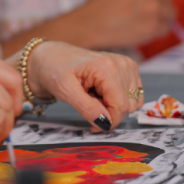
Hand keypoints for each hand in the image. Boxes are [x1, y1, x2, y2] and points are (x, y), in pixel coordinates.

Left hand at [22, 41, 142, 132]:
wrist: (50, 57)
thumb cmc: (55, 70)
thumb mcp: (65, 91)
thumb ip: (87, 108)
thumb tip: (105, 123)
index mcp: (107, 66)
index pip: (121, 105)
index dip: (108, 122)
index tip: (92, 126)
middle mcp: (120, 63)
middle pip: (127, 105)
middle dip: (108, 112)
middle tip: (87, 102)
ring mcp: (125, 64)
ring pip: (132, 102)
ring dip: (112, 105)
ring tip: (93, 94)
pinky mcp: (127, 68)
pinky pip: (133, 95)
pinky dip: (117, 99)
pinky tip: (101, 91)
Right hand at [64, 0, 174, 49]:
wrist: (90, 23)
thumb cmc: (101, 2)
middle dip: (158, 4)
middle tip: (140, 12)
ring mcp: (155, 7)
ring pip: (171, 13)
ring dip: (160, 18)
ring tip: (141, 21)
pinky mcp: (154, 26)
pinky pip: (165, 29)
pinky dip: (156, 31)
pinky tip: (140, 29)